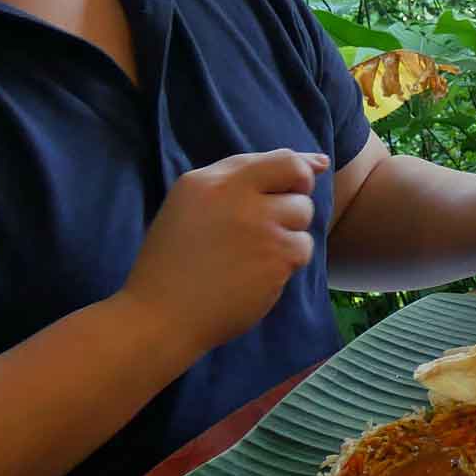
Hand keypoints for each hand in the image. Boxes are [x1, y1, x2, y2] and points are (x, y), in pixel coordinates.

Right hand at [118, 149, 325, 355]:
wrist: (160, 317)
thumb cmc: (174, 265)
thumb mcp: (191, 207)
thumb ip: (241, 183)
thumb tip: (315, 164)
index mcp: (208, 180)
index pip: (278, 157)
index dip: (301, 167)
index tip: (312, 173)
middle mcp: (235, 195)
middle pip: (298, 178)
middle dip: (295, 197)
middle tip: (272, 223)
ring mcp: (259, 224)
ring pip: (303, 212)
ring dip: (288, 231)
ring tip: (254, 253)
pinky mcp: (276, 255)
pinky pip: (302, 247)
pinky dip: (287, 261)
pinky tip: (256, 274)